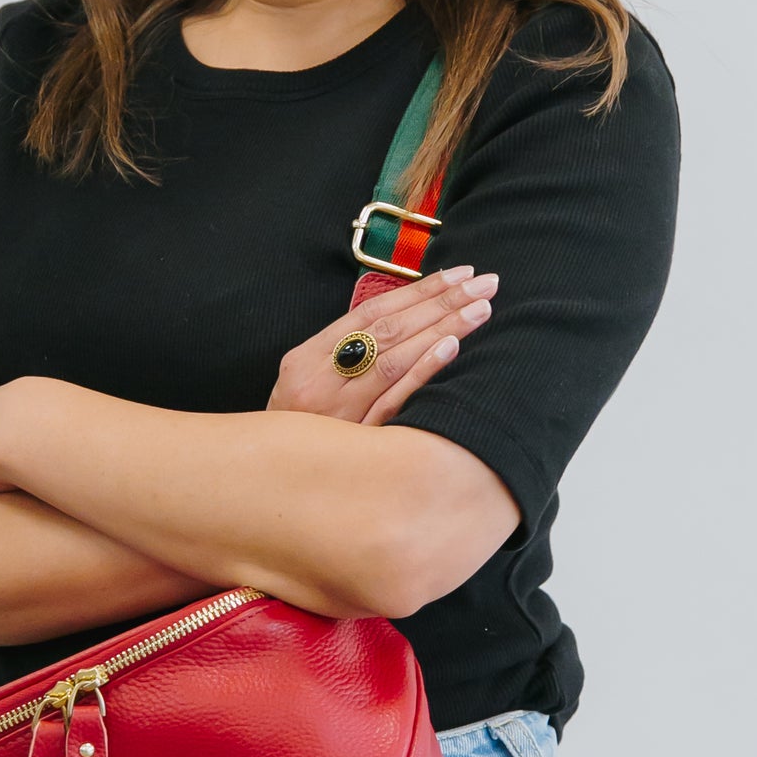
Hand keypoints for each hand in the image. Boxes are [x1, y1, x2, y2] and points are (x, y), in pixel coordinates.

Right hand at [266, 265, 498, 425]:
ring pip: (395, 360)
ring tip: (480, 308)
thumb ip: (346, 351)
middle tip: (484, 283)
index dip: (417, 290)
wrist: (271, 482)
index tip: (457, 274)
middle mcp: (322, 379)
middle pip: (389, 330)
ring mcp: (341, 412)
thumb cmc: (297, 428)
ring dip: (442, 329)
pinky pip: (395, 401)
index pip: (372, 312)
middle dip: (441, 302)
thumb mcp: (306, 381)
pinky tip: (451, 347)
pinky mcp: (358, 440)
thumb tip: (405, 316)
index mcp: (307, 357)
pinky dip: (422, 370)